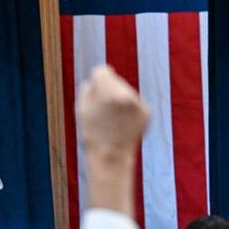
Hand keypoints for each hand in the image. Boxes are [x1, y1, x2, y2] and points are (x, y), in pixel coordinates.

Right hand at [75, 65, 149, 215]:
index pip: (102, 70)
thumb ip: (88, 87)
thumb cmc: (92, 133)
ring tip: (113, 121)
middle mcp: (126, 93)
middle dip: (109, 91)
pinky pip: (136, 104)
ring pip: (126, 92)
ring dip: (120, 101)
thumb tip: (97, 76)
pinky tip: (123, 126)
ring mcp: (139, 103)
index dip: (96, 82)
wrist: (111, 157)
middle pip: (116, 81)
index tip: (95, 93)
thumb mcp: (81, 108)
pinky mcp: (147, 112)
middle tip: (103, 112)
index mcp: (108, 90)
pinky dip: (130, 113)